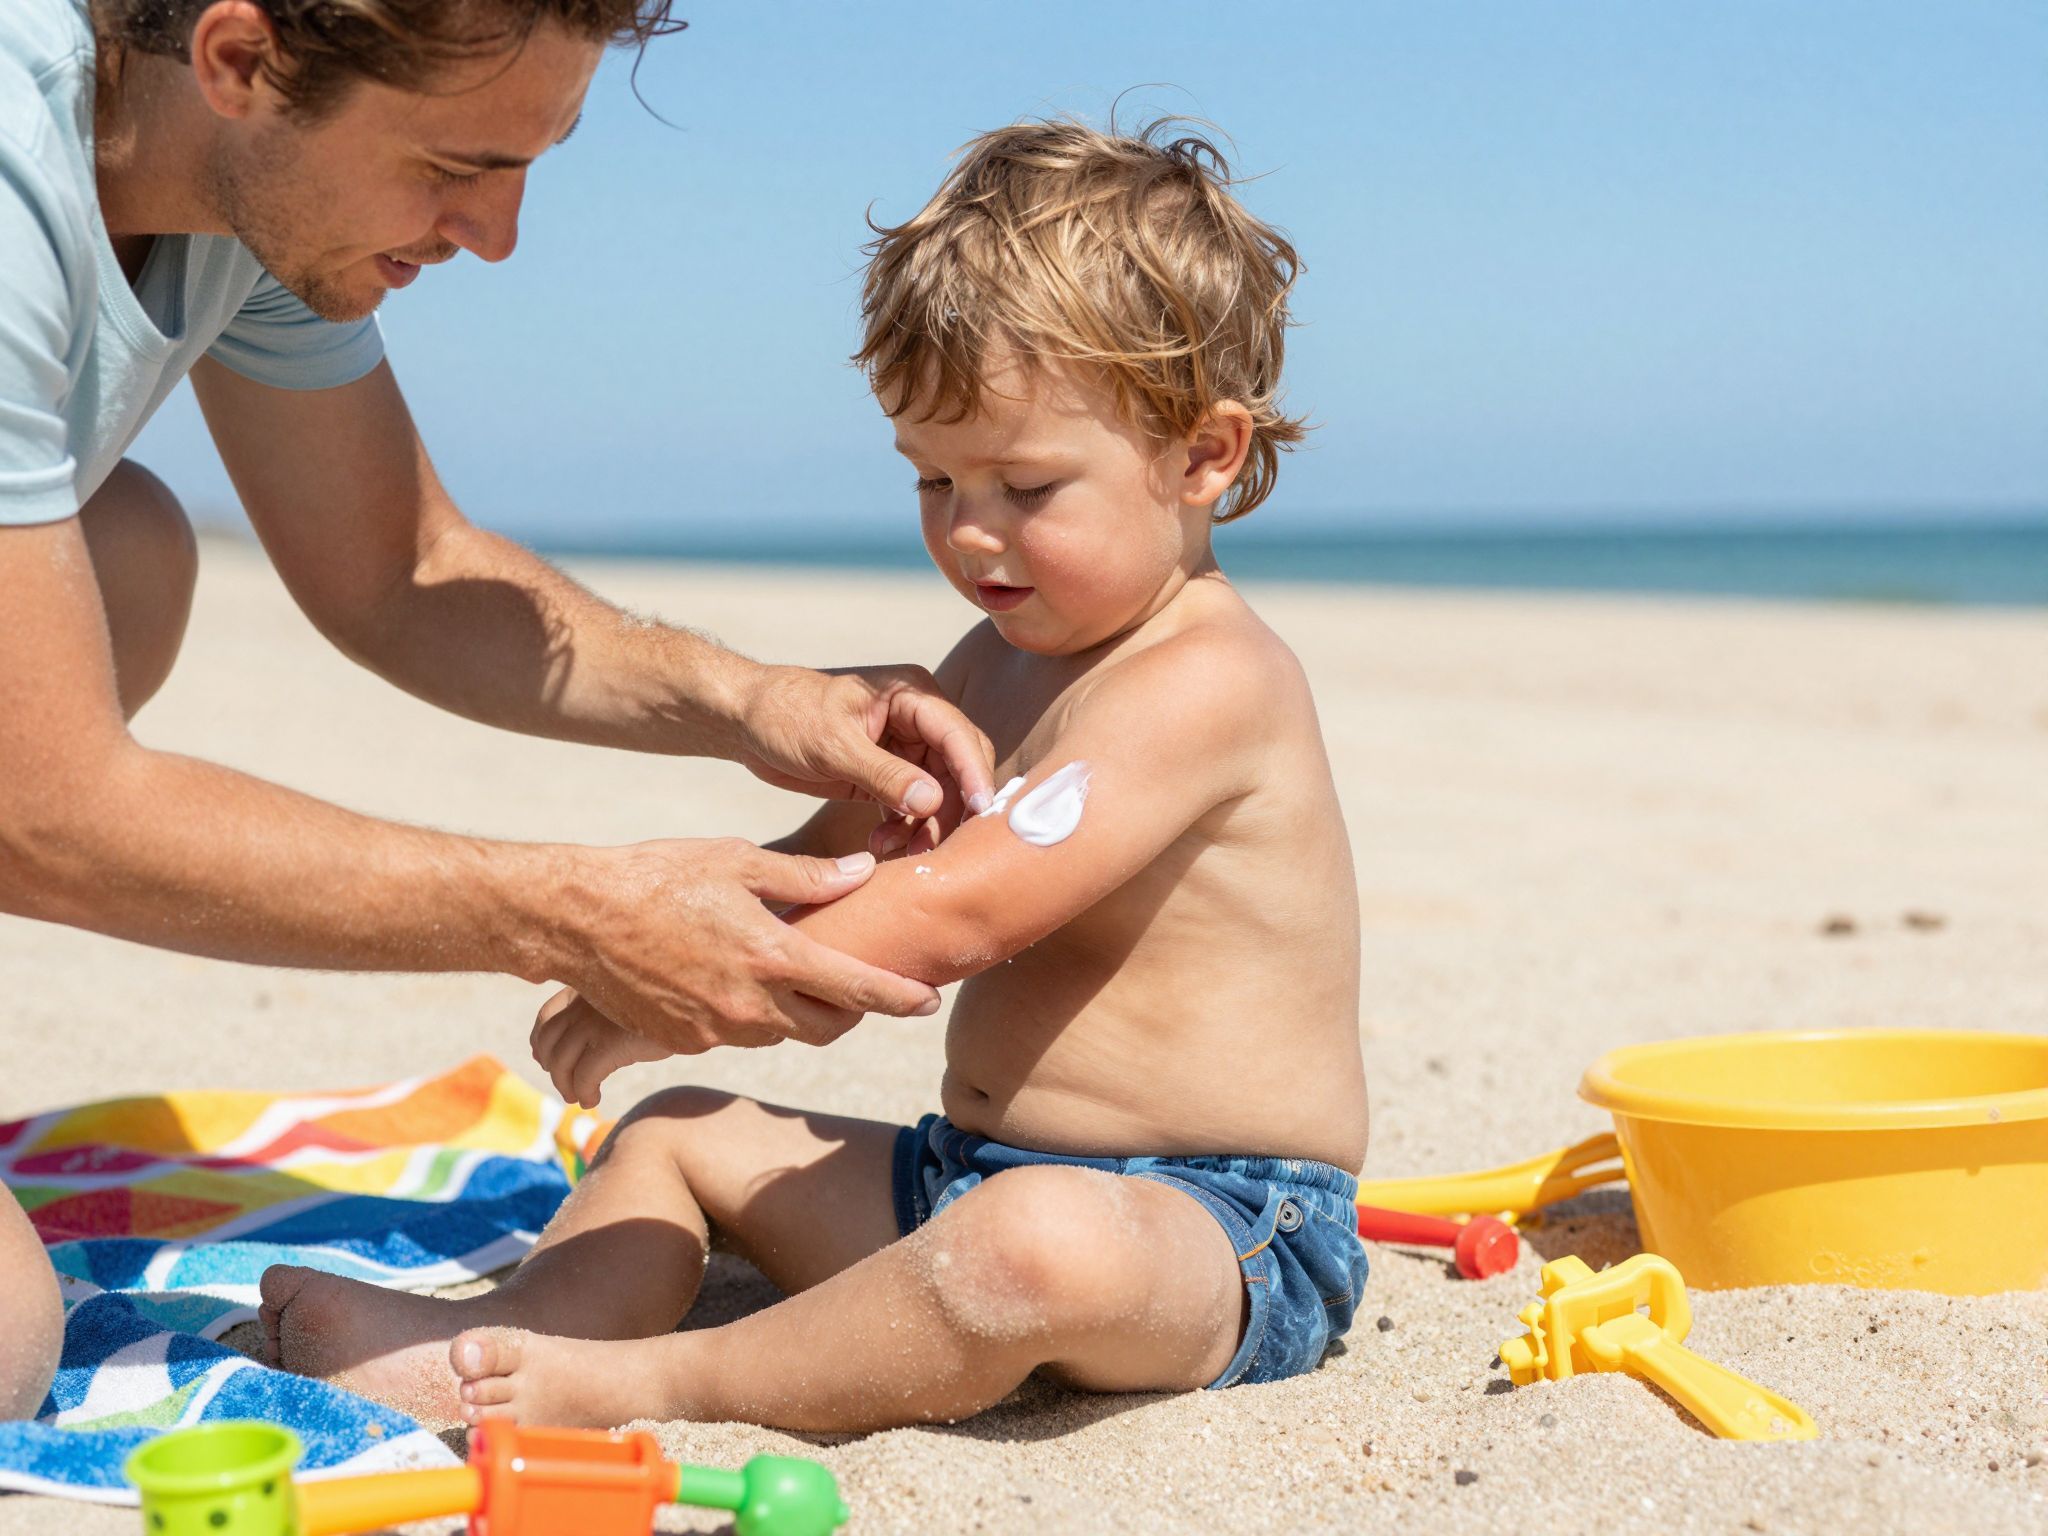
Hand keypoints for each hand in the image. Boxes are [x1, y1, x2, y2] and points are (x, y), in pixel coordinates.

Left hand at [531, 986, 670, 1107]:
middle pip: (548, 1043)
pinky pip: (584, 1077)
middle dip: (553, 1069)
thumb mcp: (623, 1002)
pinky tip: (593, 1099)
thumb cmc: (663, 1003)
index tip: (548, 1061)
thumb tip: (553, 1049)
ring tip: (579, 1097)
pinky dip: (584, 1093)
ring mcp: (595, 1021)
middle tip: (567, 1087)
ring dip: (566, 1086)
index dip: (541, 1043)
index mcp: (585, 986)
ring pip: (562, 1064)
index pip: (545, 1017)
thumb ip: (594, 1015)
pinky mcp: (611, 1043)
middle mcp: (584, 1002)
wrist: (697, 1003)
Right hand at [556, 838, 940, 1053]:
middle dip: (851, 1011)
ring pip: (781, 1031)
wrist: (577, 918)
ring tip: (789, 971)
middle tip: (857, 984)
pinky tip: (735, 977)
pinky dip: (749, 1012)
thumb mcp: (737, 860)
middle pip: (828, 1027)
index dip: (901, 999)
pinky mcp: (684, 1042)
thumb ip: (807, 876)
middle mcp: (751, 1003)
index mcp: (773, 956)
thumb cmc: (659, 874)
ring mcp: (716, 1029)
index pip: (858, 990)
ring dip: (797, 1009)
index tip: (930, 1000)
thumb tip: (863, 874)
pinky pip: (736, 1033)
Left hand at [731, 664, 994, 848]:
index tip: (982, 811)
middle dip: (950, 808)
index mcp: (911, 695)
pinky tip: (879, 845)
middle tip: (933, 845)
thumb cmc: (784, 714)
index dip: (973, 773)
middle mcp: (917, 720)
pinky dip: (902, 828)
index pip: (958, 735)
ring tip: (893, 850)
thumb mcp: (833, 745)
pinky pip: (910, 807)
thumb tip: (933, 802)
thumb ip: (884, 774)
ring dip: (923, 825)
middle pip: (957, 768)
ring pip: (937, 794)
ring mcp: (903, 749)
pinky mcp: (885, 775)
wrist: (744, 721)